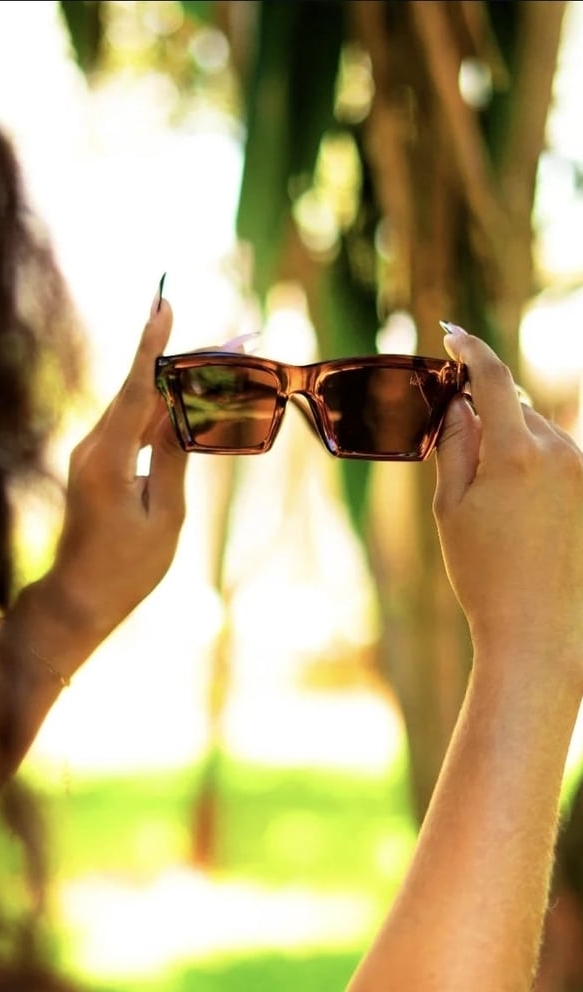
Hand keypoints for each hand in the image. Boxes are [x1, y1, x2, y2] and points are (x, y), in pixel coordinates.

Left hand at [39, 294, 186, 639]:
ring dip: (174, 388)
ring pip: (135, 407)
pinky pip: (129, 427)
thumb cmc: (126, 567)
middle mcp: (92, 448)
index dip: (152, 346)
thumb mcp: (165, 516)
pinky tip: (189, 407)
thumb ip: (175, 460)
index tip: (162, 304)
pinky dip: (158, 413)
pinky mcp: (94, 463)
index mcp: (108, 461)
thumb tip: (184, 414)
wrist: (78, 597)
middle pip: (139, 391)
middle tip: (230, 343)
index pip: (135, 391)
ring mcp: (89, 454)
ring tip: (220, 369)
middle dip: (181, 362)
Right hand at [434, 329, 582, 686]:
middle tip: (452, 443)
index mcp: (518, 453)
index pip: (493, 377)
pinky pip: (557, 454)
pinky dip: (531, 460)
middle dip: (484, 411)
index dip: (469, 349)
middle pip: (515, 405)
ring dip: (510, 440)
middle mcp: (560, 452)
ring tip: (489, 497)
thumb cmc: (484, 572)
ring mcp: (582, 471)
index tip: (450, 334)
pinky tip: (515, 505)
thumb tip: (456, 403)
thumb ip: (454, 444)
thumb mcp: (452, 506)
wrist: (535, 628)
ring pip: (537, 430)